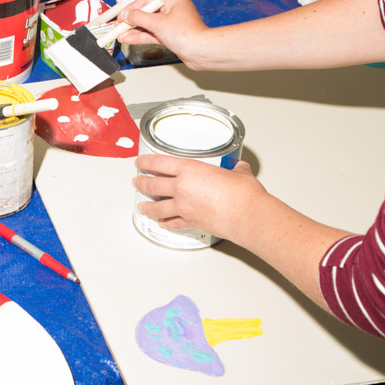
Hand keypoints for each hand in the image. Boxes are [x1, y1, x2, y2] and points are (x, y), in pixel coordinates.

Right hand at [116, 0, 210, 69]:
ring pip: (148, 25)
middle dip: (131, 22)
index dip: (132, 8)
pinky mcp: (171, 35)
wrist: (201, 51)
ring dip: (134, 31)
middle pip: (147, 13)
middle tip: (118, 26)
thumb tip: (126, 14)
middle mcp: (173, 9)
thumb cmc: (187, 34)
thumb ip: (139, 18)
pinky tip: (129, 39)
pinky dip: (141, 37)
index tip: (121, 15)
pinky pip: (153, 34)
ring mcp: (172, 23)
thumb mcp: (158, 23)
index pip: (147, 0)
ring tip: (120, 35)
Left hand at [133, 155, 265, 243]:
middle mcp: (181, 188)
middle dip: (141, 182)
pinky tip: (161, 222)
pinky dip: (164, 222)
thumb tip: (238, 169)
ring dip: (146, 205)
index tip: (140, 161)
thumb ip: (235, 169)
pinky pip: (171, 222)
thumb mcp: (239, 173)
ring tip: (141, 204)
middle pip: (152, 184)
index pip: (159, 162)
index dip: (146, 161)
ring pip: (156, 206)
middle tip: (136, 181)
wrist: (247, 215)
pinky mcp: (189, 222)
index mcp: (189, 170)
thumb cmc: (243, 194)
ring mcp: (183, 207)